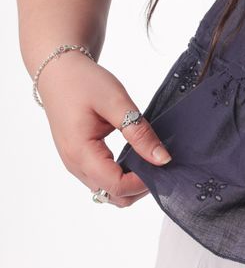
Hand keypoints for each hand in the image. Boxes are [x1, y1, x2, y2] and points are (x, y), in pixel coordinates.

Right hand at [37, 51, 171, 206]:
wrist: (58, 72)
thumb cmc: (83, 82)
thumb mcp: (116, 102)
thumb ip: (139, 132)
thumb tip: (162, 159)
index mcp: (81, 153)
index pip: (116, 186)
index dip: (143, 182)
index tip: (163, 164)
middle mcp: (75, 165)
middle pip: (112, 195)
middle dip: (139, 186)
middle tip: (159, 162)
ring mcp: (74, 164)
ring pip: (107, 190)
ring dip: (130, 182)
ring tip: (149, 157)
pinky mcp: (78, 158)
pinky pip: (101, 178)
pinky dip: (121, 174)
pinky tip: (135, 156)